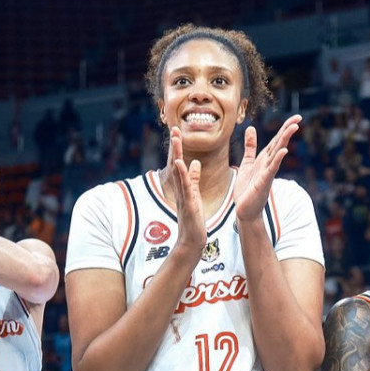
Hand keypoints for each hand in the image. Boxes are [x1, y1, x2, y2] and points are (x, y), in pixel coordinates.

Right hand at [165, 127, 205, 250]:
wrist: (191, 242)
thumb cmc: (193, 220)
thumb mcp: (194, 196)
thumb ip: (193, 179)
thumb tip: (194, 162)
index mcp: (184, 187)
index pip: (180, 163)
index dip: (178, 147)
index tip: (178, 131)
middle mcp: (181, 189)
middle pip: (176, 164)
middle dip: (176, 146)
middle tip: (174, 129)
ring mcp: (183, 196)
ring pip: (179, 172)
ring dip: (177, 155)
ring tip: (176, 140)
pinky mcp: (189, 204)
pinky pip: (186, 187)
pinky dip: (183, 174)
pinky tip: (182, 163)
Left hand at [234, 115, 300, 221]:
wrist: (245, 210)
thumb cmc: (247, 189)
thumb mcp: (247, 163)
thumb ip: (250, 146)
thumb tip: (251, 128)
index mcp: (265, 159)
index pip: (277, 140)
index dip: (284, 128)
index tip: (296, 117)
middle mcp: (269, 164)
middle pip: (280, 143)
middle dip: (288, 130)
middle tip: (298, 117)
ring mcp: (267, 173)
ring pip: (277, 153)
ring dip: (285, 140)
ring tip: (293, 127)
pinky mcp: (263, 182)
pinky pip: (271, 169)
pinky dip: (277, 160)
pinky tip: (283, 151)